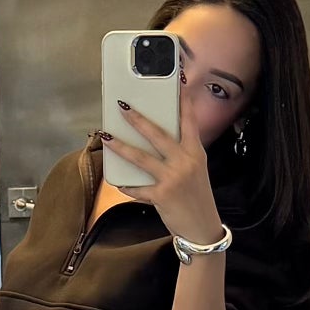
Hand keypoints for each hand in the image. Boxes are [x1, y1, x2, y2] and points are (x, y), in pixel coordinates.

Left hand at [103, 87, 225, 242]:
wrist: (202, 227)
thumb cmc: (196, 196)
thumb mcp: (195, 169)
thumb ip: (180, 153)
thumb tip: (154, 139)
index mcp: (195, 152)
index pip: (189, 121)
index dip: (183, 101)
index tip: (178, 82)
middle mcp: (185, 162)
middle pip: (158, 135)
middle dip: (138, 120)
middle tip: (123, 107)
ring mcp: (173, 178)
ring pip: (142, 158)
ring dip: (121, 146)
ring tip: (106, 136)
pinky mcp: (162, 195)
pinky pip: (138, 187)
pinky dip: (127, 185)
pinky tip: (118, 181)